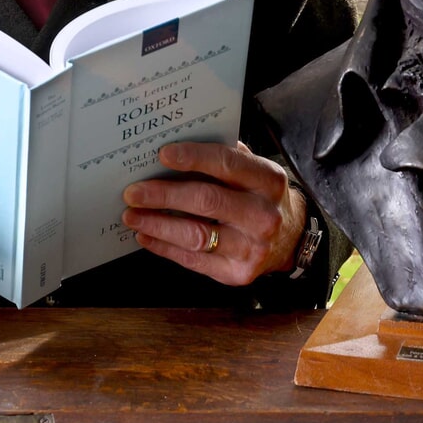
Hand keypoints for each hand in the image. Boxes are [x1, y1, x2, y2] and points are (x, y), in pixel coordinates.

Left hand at [120, 142, 306, 285]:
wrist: (290, 239)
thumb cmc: (259, 196)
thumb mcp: (253, 170)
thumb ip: (223, 157)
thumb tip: (172, 148)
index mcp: (267, 180)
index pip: (227, 164)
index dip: (193, 158)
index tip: (162, 154)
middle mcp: (263, 215)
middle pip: (207, 201)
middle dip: (164, 195)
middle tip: (133, 191)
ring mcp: (252, 248)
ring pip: (196, 236)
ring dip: (157, 225)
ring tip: (132, 215)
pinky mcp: (238, 273)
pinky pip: (194, 260)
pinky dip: (164, 247)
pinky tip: (145, 235)